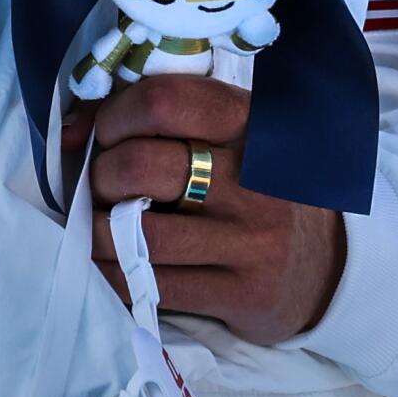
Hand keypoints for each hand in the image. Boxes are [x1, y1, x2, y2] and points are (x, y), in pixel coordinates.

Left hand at [69, 74, 345, 344]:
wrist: (327, 263)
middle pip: (143, 165)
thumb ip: (156, 118)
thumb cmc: (253, 184)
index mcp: (245, 123)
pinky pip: (155, 286)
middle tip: (100, 184)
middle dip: (102, 174)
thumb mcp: (224, 135)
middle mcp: (253, 179)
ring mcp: (251, 240)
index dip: (114, 114)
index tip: (100, 133)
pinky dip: (115, 274)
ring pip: (141, 232)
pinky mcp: (244, 295)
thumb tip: (70, 130)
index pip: (162, 101)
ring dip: (99, 229)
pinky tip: (110, 264)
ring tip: (97, 224)